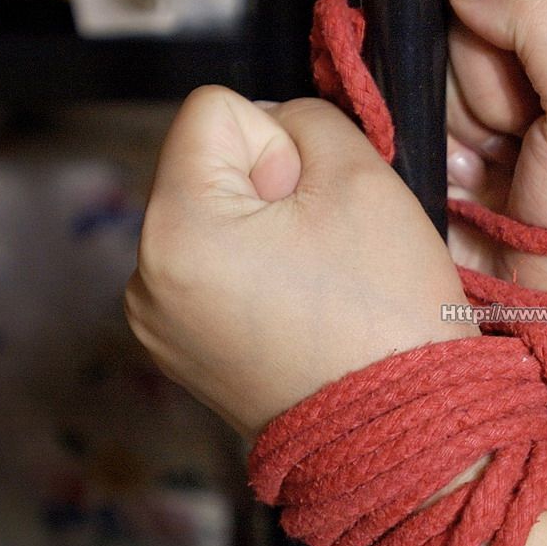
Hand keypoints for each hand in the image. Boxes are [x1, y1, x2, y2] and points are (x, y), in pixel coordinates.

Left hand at [126, 86, 476, 436]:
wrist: (402, 435)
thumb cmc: (387, 312)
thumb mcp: (362, 175)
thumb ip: (308, 118)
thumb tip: (274, 129)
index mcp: (174, 229)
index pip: (214, 110)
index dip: (280, 141)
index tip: (313, 206)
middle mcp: (144, 278)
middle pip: (206, 166)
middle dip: (267, 188)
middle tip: (324, 251)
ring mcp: (157, 323)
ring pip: (213, 218)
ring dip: (262, 231)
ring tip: (316, 286)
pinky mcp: (179, 353)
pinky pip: (213, 271)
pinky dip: (254, 275)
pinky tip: (299, 313)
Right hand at [445, 0, 546, 290]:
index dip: (535, 3)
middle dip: (499, 70)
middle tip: (530, 130)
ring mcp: (514, 87)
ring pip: (448, 46)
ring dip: (471, 109)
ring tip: (508, 157)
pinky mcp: (466, 122)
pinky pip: (424, 90)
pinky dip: (446, 134)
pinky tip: (479, 170)